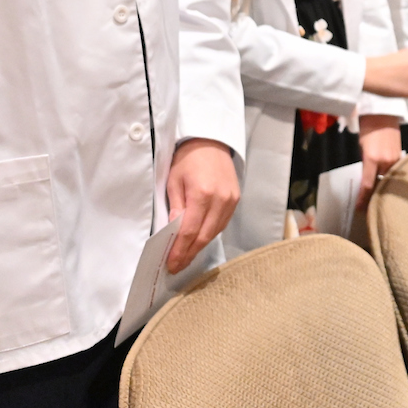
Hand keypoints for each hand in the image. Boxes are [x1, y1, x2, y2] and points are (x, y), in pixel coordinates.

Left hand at [164, 138, 239, 271]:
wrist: (210, 141)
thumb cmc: (187, 159)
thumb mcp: (173, 181)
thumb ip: (175, 208)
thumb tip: (172, 234)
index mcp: (202, 194)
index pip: (190, 231)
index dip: (180, 250)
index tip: (171, 264)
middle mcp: (220, 200)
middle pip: (204, 236)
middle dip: (189, 253)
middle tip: (177, 266)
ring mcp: (231, 201)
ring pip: (214, 232)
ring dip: (199, 246)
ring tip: (185, 257)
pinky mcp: (236, 200)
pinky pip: (222, 224)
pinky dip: (209, 234)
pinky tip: (199, 240)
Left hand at [356, 117, 402, 209]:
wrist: (382, 113)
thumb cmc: (367, 128)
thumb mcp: (362, 147)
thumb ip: (365, 163)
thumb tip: (366, 177)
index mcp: (372, 159)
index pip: (367, 184)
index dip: (363, 198)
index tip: (359, 208)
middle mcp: (385, 161)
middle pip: (379, 184)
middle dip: (374, 194)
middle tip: (368, 205)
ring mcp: (395, 159)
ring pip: (388, 178)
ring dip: (382, 184)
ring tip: (377, 193)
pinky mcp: (401, 156)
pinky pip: (394, 170)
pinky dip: (389, 175)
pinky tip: (387, 180)